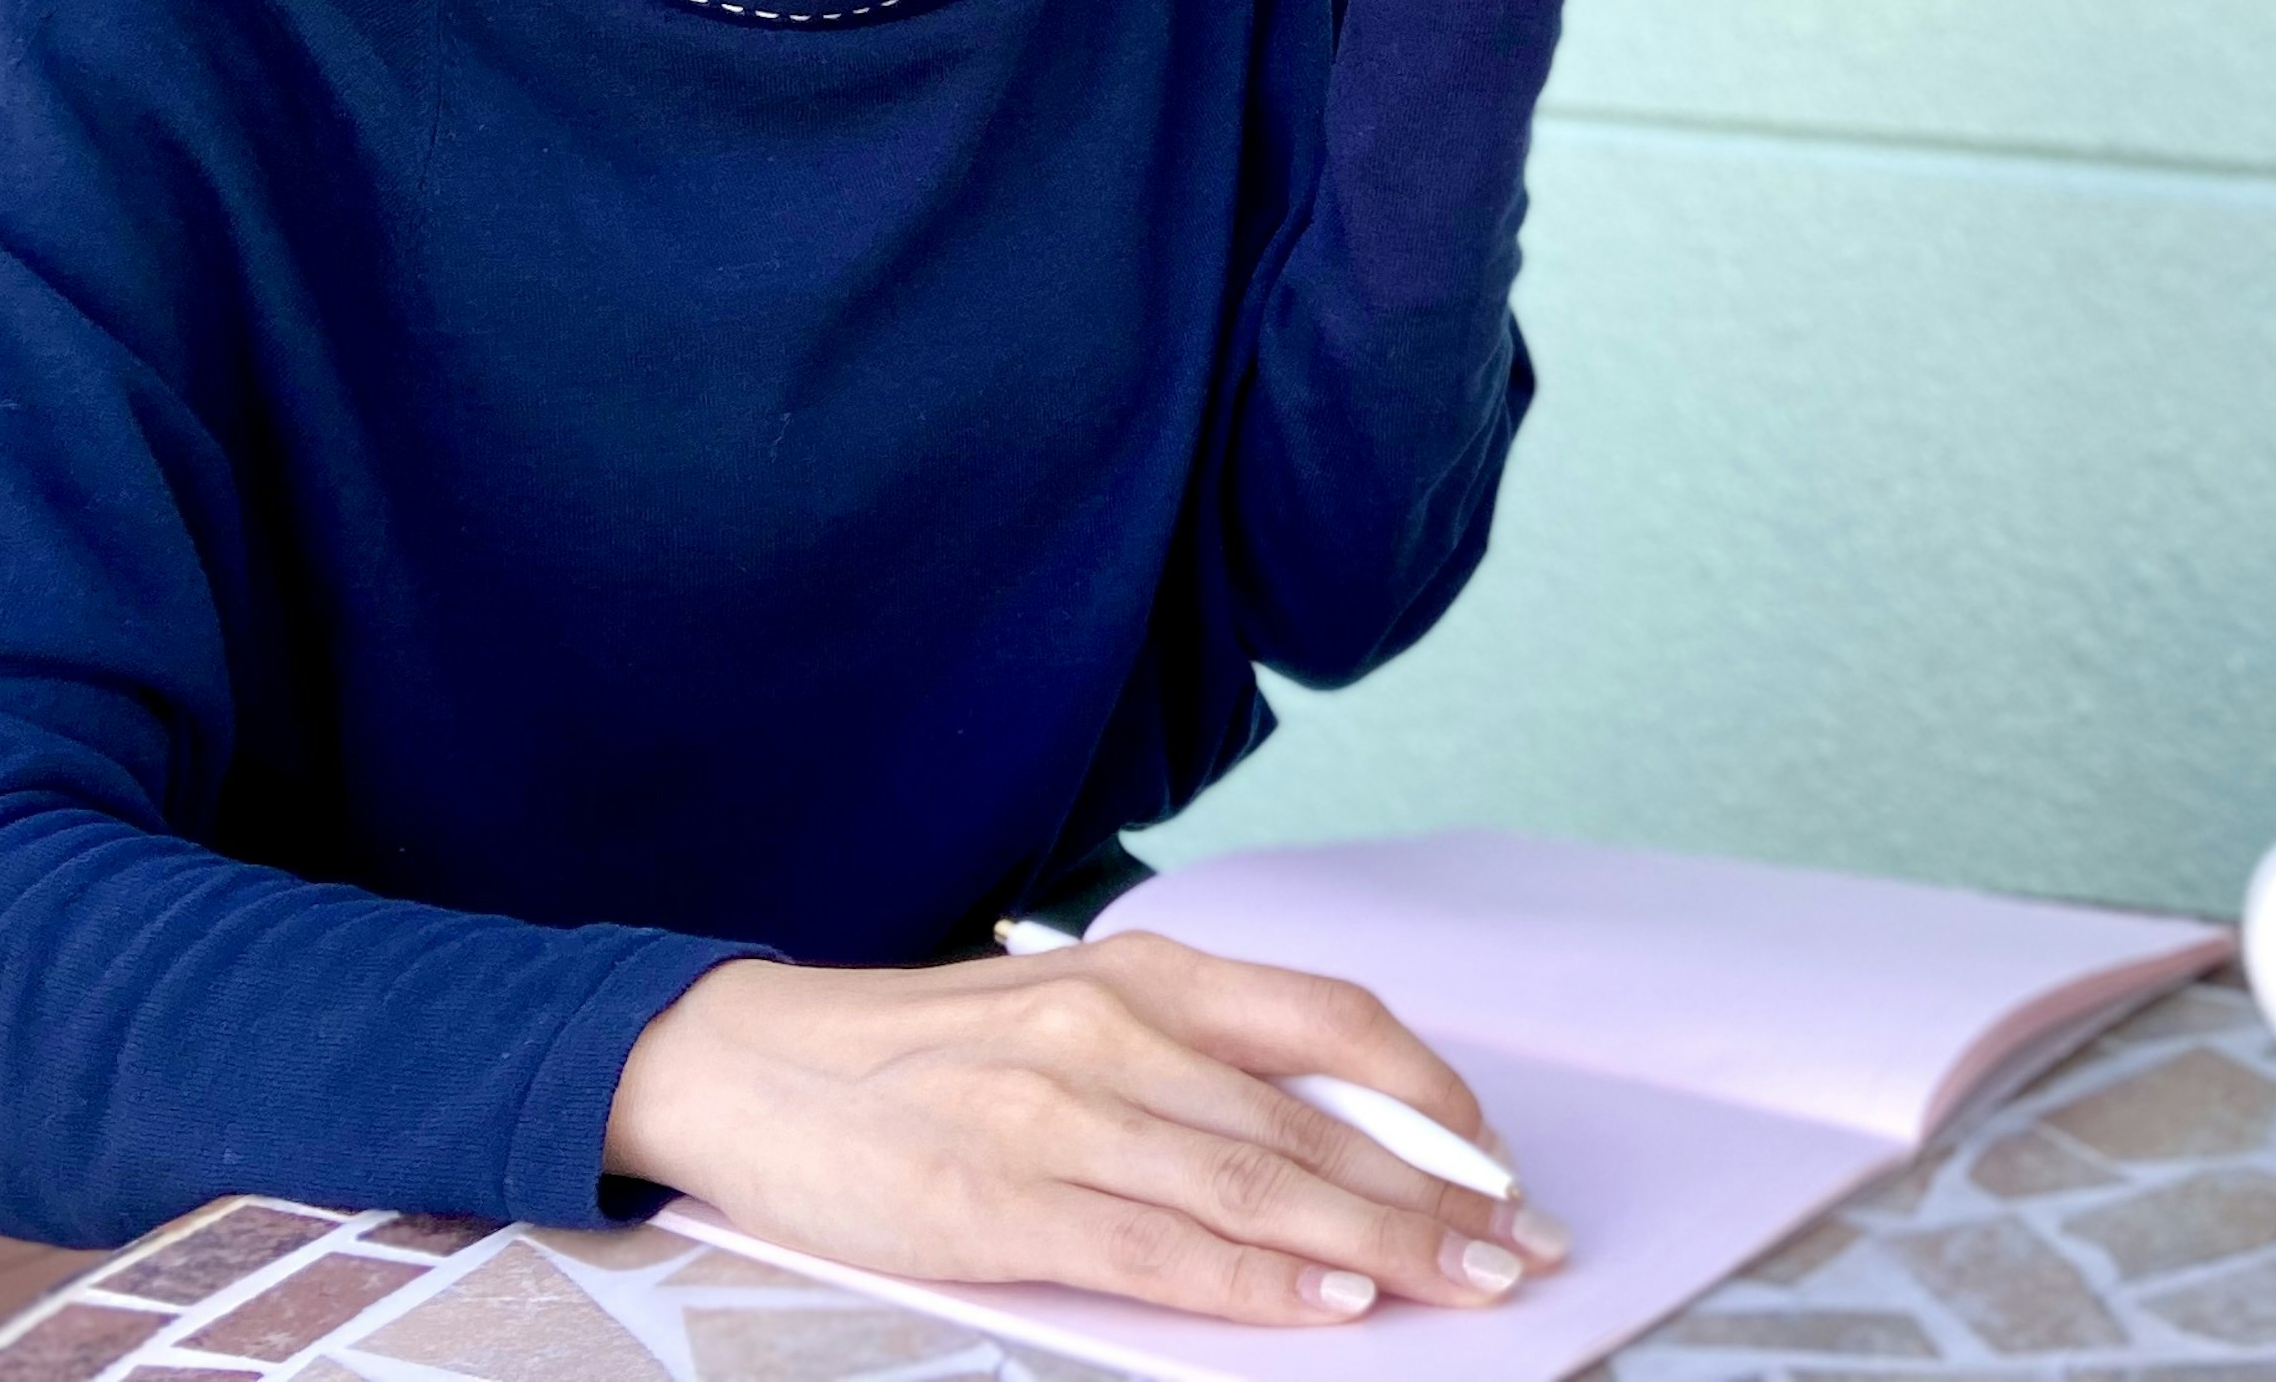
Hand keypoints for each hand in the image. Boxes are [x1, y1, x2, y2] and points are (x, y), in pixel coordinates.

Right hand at [603, 939, 1567, 1324]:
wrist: (750, 1061)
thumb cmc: (930, 1052)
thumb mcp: (1076, 1011)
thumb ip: (1194, 1054)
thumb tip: (1335, 1132)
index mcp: (1145, 970)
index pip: (1332, 1021)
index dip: (1428, 1097)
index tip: (1497, 1162)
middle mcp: (1116, 1030)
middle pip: (1314, 1119)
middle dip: (1437, 1193)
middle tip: (1525, 1248)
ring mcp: (1058, 1115)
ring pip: (1257, 1184)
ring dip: (1379, 1243)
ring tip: (1467, 1283)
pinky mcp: (1000, 1203)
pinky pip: (1159, 1248)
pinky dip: (1258, 1281)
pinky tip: (1330, 1305)